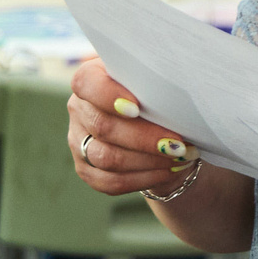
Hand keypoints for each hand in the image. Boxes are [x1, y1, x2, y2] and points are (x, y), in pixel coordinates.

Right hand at [66, 59, 201, 196]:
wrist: (160, 127)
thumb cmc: (160, 94)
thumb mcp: (158, 80)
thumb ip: (157, 80)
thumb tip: (177, 95)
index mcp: (91, 77)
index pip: (86, 83)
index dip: (108, 96)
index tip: (138, 108)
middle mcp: (80, 109)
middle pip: (103, 127)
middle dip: (145, 138)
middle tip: (178, 144)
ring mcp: (79, 141)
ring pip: (106, 158)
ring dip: (148, 161)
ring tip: (179, 157)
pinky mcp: (87, 169)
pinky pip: (110, 181)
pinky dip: (144, 179)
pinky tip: (168, 171)